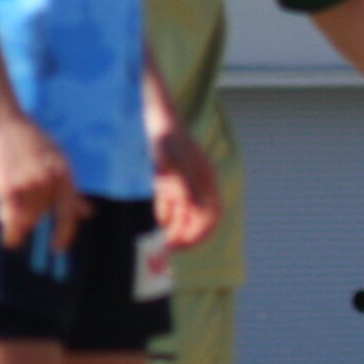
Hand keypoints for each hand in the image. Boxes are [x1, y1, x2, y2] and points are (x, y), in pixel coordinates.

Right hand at [0, 112, 85, 252]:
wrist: (5, 123)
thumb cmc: (32, 141)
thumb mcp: (57, 160)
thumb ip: (69, 189)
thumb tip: (87, 213)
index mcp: (63, 175)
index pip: (68, 212)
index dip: (64, 233)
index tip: (58, 248)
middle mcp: (48, 182)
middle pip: (40, 215)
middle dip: (32, 215)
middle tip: (22, 201)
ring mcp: (27, 186)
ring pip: (24, 218)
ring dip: (18, 218)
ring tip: (11, 202)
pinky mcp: (9, 189)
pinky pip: (11, 217)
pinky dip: (12, 228)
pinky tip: (12, 233)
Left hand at [149, 117, 220, 249]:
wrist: (152, 114)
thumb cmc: (163, 135)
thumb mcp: (170, 160)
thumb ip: (183, 185)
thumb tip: (198, 209)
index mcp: (205, 181)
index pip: (210, 215)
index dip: (199, 234)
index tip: (181, 246)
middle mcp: (197, 184)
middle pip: (197, 218)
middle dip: (184, 235)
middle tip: (165, 248)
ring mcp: (183, 182)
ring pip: (183, 213)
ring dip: (173, 227)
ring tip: (156, 237)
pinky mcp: (169, 179)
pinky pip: (170, 204)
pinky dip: (164, 214)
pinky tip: (153, 220)